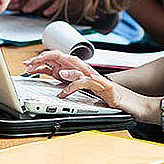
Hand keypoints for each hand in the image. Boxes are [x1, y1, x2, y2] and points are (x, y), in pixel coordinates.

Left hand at [23, 51, 138, 110]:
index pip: (61, 61)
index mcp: (83, 72)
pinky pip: (87, 83)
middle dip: (47, 59)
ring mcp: (97, 78)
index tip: (29, 65)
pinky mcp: (105, 87)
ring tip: (48, 72)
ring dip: (61, 69)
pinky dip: (76, 84)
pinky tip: (66, 90)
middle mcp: (89, 72)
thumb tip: (55, 83)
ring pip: (77, 67)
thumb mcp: (88, 92)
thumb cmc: (112, 98)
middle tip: (31, 64)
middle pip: (66, 59)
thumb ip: (73, 85)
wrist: (134, 104)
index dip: (44, 60)